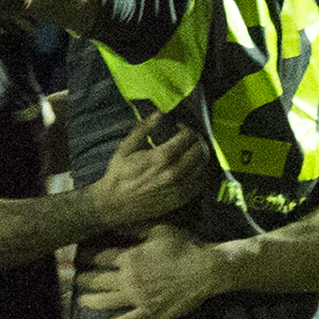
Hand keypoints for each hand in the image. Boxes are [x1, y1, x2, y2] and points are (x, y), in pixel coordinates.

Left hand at [77, 223, 223, 318]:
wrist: (205, 270)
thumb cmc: (183, 247)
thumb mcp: (158, 230)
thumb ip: (134, 227)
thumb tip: (113, 222)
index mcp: (130, 258)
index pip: (100, 257)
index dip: (86, 256)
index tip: (77, 255)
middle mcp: (129, 279)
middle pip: (98, 279)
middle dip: (83, 277)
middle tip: (73, 277)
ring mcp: (137, 298)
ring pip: (105, 301)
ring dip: (89, 300)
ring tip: (80, 299)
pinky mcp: (147, 313)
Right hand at [88, 112, 212, 227]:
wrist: (115, 205)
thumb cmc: (118, 175)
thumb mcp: (125, 148)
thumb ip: (143, 129)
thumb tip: (158, 114)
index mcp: (161, 157)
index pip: (187, 136)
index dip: (186, 128)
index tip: (179, 127)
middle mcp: (174, 172)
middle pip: (199, 149)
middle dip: (196, 139)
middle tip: (188, 137)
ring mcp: (179, 187)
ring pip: (203, 165)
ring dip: (200, 154)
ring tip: (191, 150)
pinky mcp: (181, 199)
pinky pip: (201, 181)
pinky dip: (200, 171)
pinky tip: (191, 166)